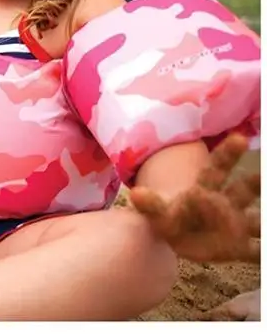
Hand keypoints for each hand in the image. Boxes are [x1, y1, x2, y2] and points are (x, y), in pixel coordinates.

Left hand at [130, 134, 259, 263]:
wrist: (176, 241)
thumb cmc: (170, 220)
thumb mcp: (159, 214)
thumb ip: (152, 205)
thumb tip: (136, 194)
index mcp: (205, 190)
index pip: (217, 168)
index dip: (228, 153)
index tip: (240, 138)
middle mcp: (226, 204)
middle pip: (244, 189)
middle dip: (257, 182)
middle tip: (264, 175)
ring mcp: (235, 226)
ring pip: (257, 221)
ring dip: (265, 221)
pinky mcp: (239, 248)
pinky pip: (257, 251)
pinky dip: (264, 252)